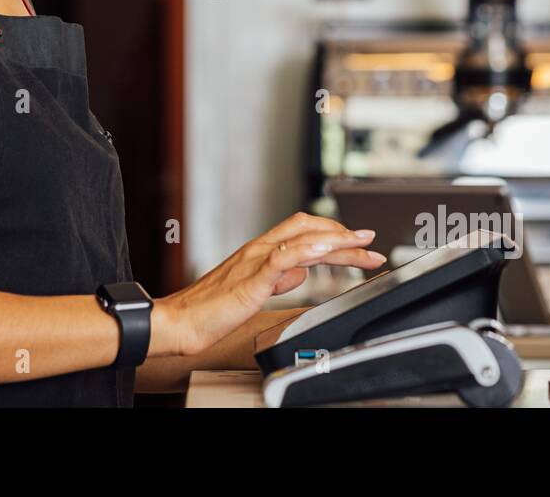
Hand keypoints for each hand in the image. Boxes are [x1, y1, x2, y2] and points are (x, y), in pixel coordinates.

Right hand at [151, 212, 385, 356]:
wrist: (179, 322)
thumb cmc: (209, 312)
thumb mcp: (252, 292)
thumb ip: (276, 279)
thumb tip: (300, 273)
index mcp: (259, 253)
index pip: (302, 233)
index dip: (333, 235)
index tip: (359, 243)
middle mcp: (258, 250)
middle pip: (307, 227)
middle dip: (343, 233)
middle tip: (370, 242)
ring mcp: (254, 262)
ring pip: (300, 237)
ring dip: (336, 239)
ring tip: (360, 244)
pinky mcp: (251, 280)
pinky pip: (283, 257)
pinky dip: (308, 250)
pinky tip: (327, 251)